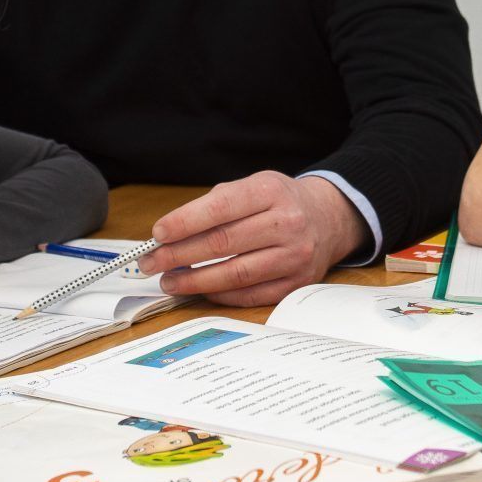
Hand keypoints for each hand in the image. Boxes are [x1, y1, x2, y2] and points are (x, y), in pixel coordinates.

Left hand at [143, 172, 367, 306]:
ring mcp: (295, 255)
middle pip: (223, 243)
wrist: (329, 218)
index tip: (158, 233)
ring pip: (235, 274)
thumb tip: (170, 235)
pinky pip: (250, 295)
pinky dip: (220, 294)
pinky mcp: (296, 282)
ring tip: (170, 281)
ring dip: (194, 281)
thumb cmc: (280, 202)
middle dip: (179, 254)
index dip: (185, 222)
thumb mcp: (254, 186)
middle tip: (152, 262)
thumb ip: (215, 205)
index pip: (221, 207)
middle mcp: (287, 222)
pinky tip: (201, 289)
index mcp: (271, 191)